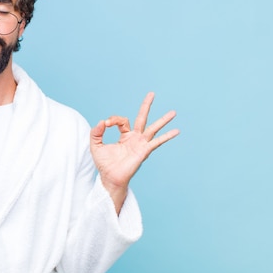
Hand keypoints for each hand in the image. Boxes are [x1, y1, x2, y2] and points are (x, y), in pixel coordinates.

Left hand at [90, 92, 178, 212]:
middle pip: (142, 118)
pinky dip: (166, 137)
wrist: (110, 178)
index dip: (113, 119)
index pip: (122, 120)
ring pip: (152, 128)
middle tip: (152, 93)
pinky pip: (156, 142)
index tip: (105, 124)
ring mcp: (141, 144)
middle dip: (146, 106)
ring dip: (163, 120)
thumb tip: (101, 121)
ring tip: (173, 112)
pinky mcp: (144, 151)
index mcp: (125, 135)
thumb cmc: (105, 164)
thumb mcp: (96, 146)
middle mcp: (135, 138)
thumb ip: (96, 133)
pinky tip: (176, 131)